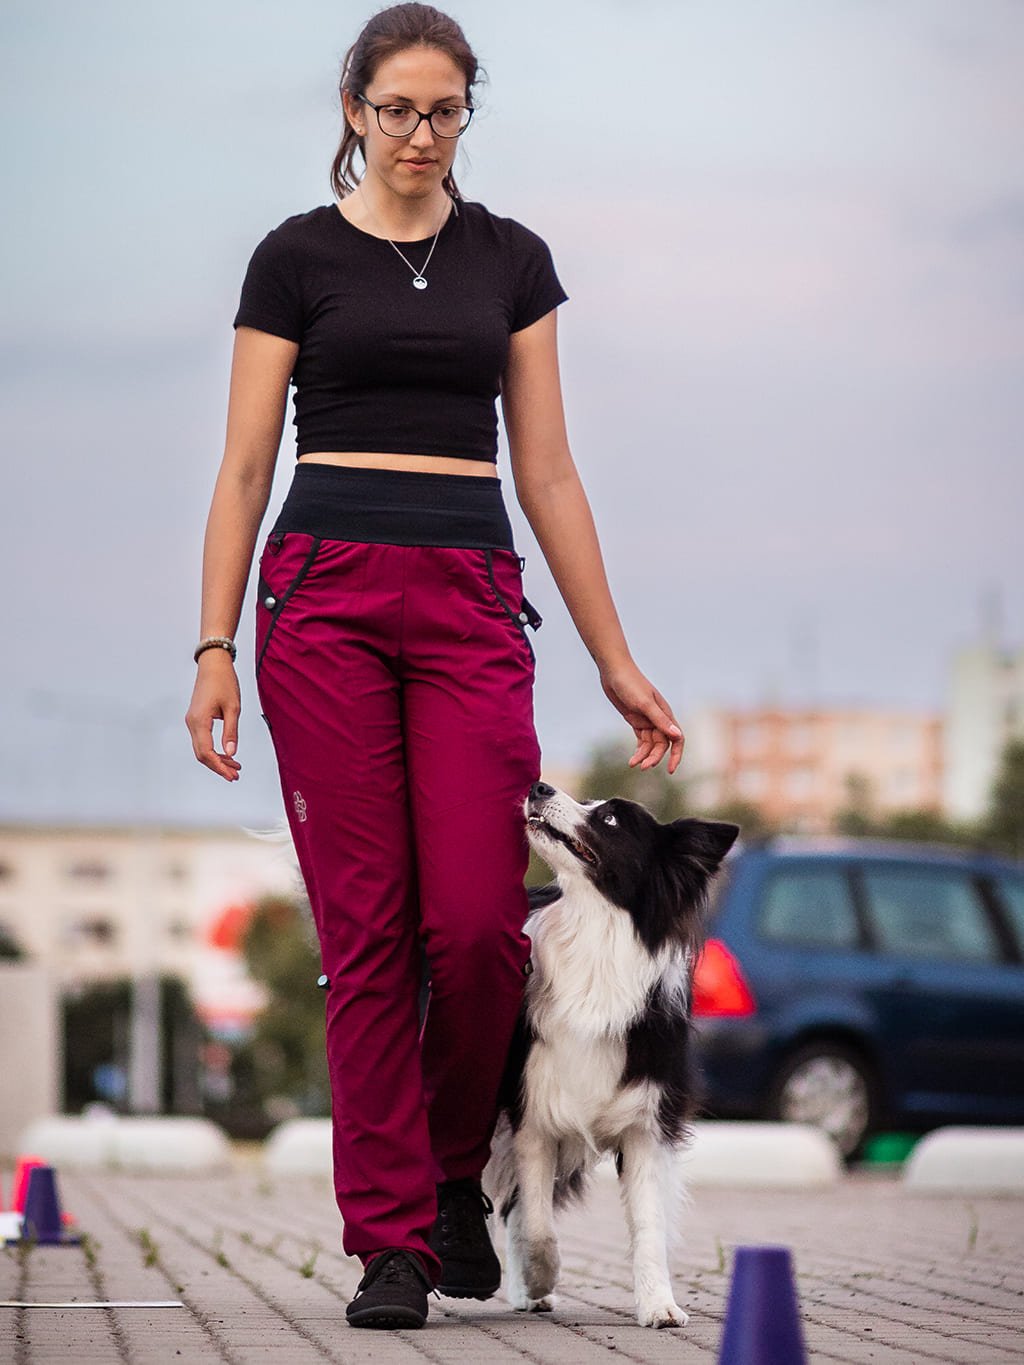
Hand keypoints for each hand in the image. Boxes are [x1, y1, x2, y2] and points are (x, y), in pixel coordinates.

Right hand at [185, 652, 241, 781]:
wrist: (213, 664)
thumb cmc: (224, 682)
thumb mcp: (233, 707)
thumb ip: (231, 731)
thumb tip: (232, 753)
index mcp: (199, 721)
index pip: (206, 752)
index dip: (219, 767)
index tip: (232, 775)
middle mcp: (192, 723)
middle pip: (202, 754)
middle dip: (218, 766)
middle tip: (236, 775)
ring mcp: (192, 721)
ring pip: (202, 748)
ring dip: (217, 759)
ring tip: (235, 766)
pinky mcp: (196, 719)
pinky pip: (202, 740)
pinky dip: (214, 750)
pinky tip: (228, 754)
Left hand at [598, 658, 684, 774]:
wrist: (614, 671)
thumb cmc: (630, 683)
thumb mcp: (644, 703)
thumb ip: (660, 720)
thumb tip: (677, 735)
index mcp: (665, 714)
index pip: (677, 738)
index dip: (676, 754)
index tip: (671, 770)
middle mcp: (658, 718)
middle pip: (661, 744)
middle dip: (654, 757)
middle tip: (643, 767)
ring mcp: (647, 720)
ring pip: (650, 744)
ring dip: (644, 755)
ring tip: (633, 764)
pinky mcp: (636, 720)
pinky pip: (641, 740)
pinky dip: (638, 750)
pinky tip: (632, 759)